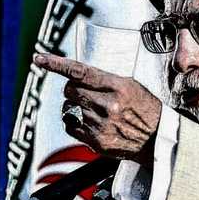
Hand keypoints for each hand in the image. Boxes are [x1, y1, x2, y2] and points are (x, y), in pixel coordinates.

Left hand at [34, 52, 160, 164]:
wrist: (158, 139)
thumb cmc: (145, 109)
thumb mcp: (131, 86)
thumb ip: (105, 80)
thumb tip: (78, 75)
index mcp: (118, 87)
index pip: (80, 71)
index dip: (57, 64)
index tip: (40, 59)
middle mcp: (108, 105)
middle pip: (70, 90)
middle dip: (72, 89)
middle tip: (85, 92)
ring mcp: (100, 124)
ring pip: (68, 108)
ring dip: (75, 106)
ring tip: (93, 110)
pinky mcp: (96, 141)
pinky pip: (70, 126)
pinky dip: (75, 122)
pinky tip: (88, 122)